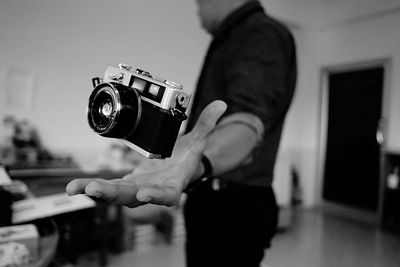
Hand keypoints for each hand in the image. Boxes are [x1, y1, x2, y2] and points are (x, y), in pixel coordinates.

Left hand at [66, 100, 226, 206]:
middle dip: (114, 194)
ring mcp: (137, 188)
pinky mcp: (126, 184)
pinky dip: (91, 187)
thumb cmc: (188, 158)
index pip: (167, 194)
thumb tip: (221, 104)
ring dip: (97, 191)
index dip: (157, 196)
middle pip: (134, 197)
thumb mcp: (199, 140)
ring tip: (76, 188)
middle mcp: (153, 190)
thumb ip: (207, 124)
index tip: (145, 194)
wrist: (178, 168)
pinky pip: (108, 187)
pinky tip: (73, 188)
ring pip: (116, 194)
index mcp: (174, 183)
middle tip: (96, 189)